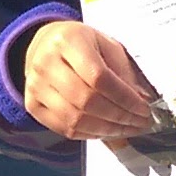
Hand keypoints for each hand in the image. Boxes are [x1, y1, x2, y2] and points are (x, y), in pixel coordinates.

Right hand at [20, 20, 159, 140]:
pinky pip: (64, 129)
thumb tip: (142, 103)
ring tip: (127, 130)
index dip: (125, 98)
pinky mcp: (32, 104)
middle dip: (119, 117)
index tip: (144, 110)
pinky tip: (107, 132)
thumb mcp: (107, 46)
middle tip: (140, 124)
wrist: (45, 43)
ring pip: (75, 119)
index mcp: (68, 41)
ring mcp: (35, 85)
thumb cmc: (83, 44)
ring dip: (107, 130)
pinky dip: (90, 135)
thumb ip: (124, 73)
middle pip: (86, 101)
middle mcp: (45, 62)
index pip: (99, 77)